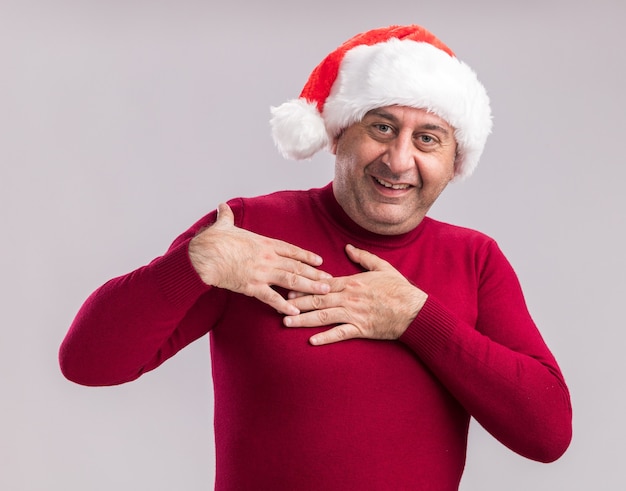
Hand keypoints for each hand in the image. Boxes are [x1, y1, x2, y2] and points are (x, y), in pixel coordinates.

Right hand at [188, 203, 330, 314]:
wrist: (203, 256)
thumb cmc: (212, 240)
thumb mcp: (222, 225)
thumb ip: (226, 216)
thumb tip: (222, 206)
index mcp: (263, 243)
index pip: (291, 249)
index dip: (307, 256)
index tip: (320, 260)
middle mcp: (268, 258)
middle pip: (297, 266)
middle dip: (316, 274)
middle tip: (331, 281)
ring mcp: (261, 273)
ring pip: (292, 280)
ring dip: (309, 286)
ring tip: (323, 292)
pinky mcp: (252, 287)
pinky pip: (272, 298)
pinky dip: (284, 305)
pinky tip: (296, 311)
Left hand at [283, 244, 426, 344]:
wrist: (414, 310)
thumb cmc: (399, 289)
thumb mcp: (382, 267)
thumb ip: (363, 257)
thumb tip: (348, 247)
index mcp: (352, 282)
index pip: (322, 284)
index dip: (303, 286)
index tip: (288, 288)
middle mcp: (349, 298)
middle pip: (317, 300)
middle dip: (296, 304)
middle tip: (278, 306)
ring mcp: (354, 314)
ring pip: (324, 317)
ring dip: (303, 320)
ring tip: (286, 323)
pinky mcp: (361, 329)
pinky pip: (340, 334)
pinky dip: (326, 338)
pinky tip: (311, 341)